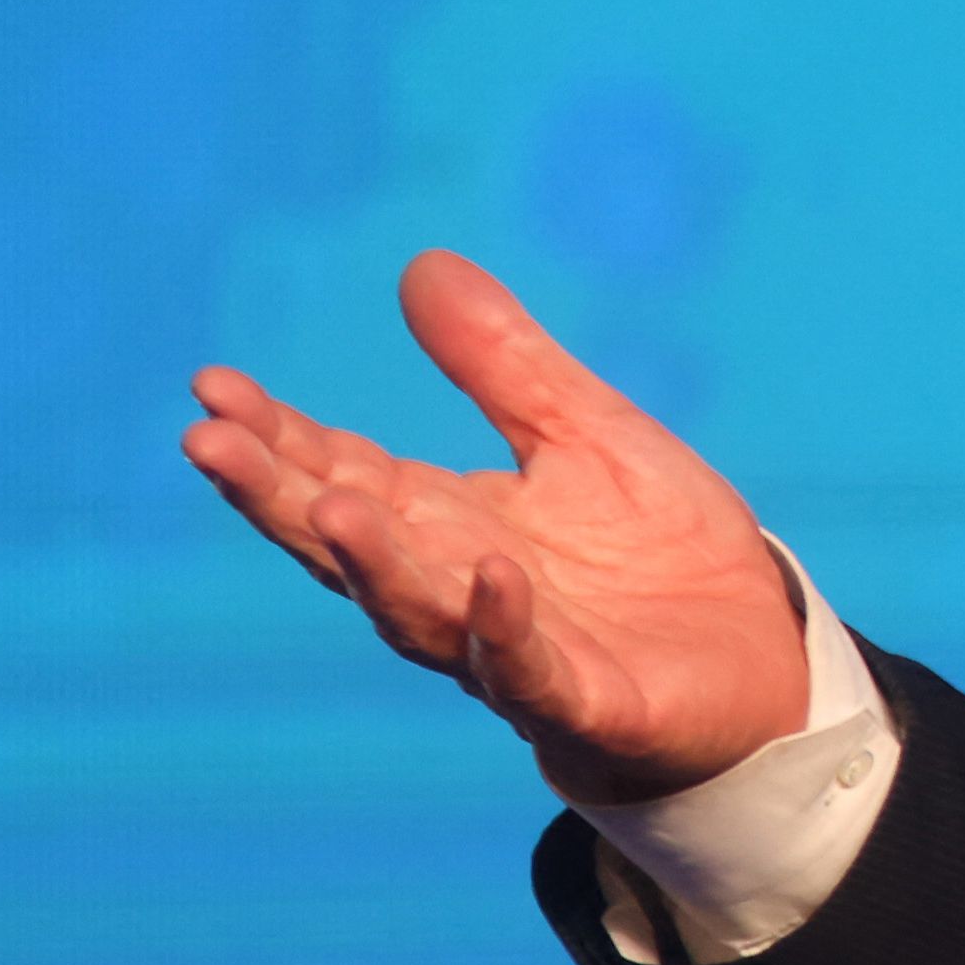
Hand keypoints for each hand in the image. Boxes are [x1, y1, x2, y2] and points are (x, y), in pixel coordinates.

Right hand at [181, 251, 810, 806]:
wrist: (757, 665)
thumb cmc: (659, 554)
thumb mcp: (588, 433)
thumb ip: (503, 364)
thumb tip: (421, 264)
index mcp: (449, 523)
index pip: (341, 473)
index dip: (275, 436)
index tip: (209, 387)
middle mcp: (457, 589)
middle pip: (349, 542)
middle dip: (278, 496)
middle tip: (207, 442)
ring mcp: (512, 651)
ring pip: (420, 612)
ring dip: (375, 564)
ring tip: (331, 506)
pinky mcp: (586, 700)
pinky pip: (534, 667)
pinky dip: (507, 628)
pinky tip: (495, 576)